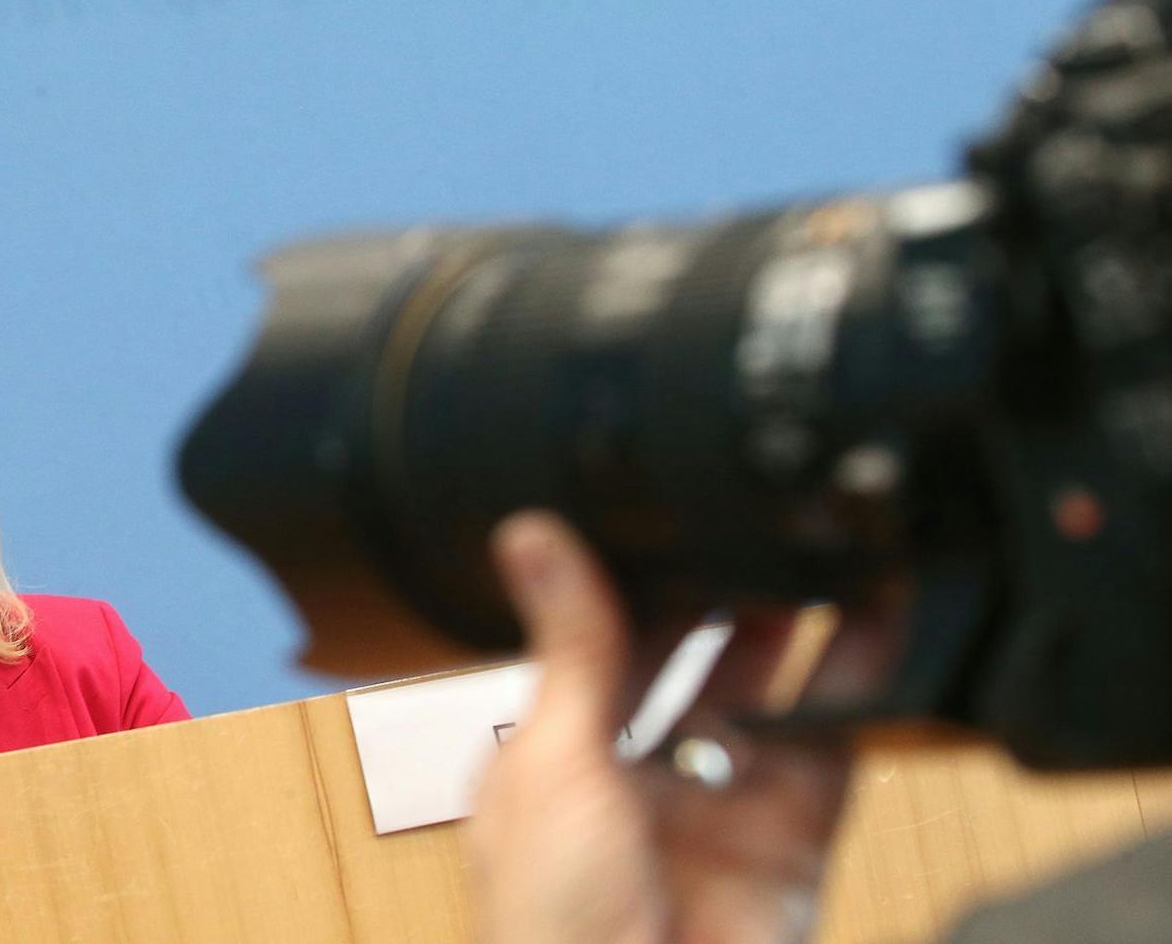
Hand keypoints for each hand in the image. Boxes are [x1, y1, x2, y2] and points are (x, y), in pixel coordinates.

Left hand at [467, 513, 860, 943]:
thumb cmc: (546, 930)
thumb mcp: (554, 762)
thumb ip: (570, 648)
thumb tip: (531, 537)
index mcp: (552, 756)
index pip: (601, 645)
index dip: (640, 580)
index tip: (670, 506)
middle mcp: (632, 781)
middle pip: (692, 667)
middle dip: (729, 598)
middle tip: (763, 517)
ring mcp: (712, 813)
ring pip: (768, 703)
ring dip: (802, 632)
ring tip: (830, 546)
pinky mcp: (785, 847)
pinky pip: (828, 756)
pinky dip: (857, 695)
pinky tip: (877, 628)